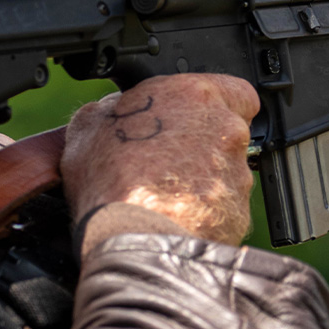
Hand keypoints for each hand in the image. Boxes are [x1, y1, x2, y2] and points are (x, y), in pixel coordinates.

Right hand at [60, 73, 259, 253]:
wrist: (131, 238)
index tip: (198, 120)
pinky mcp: (239, 210)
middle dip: (207, 146)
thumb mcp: (89, 125)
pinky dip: (208, 212)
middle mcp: (224, 129)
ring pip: (229, 172)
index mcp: (193, 96)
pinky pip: (227, 207)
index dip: (217, 106)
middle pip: (229, 133)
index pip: (234, 90)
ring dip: (207, 180)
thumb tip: (116, 110)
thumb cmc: (109, 181)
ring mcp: (236, 171)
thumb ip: (115, 108)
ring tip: (169, 196)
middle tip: (171, 163)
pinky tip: (178, 217)